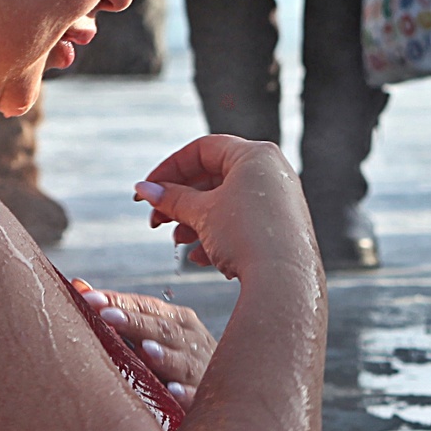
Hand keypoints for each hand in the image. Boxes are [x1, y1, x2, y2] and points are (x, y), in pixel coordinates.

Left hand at [71, 280, 215, 403]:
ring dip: (164, 355)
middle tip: (108, 316)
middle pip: (161, 328)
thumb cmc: (178, 356)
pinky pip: (196, 395)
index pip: (144, 306)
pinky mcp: (205, 397)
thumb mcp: (152, 331)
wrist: (228, 386)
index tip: (89, 298)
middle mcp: (189, 339)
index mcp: (176, 319)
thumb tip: (78, 286)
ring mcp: (199, 367)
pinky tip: (174, 391)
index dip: (118, 301)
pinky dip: (186, 393)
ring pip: (181, 360)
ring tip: (145, 350)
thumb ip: (118, 310)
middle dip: (135, 322)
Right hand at [133, 135, 318, 282]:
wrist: (284, 281)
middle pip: (213, 177)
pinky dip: (218, 237)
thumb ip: (171, 198)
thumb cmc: (249, 238)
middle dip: (180, 201)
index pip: (202, 149)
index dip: (169, 169)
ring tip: (178, 241)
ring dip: (196, 222)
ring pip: (226, 203)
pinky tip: (202, 258)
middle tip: (157, 219)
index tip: (147, 190)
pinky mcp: (282, 228)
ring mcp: (279, 200)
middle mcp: (271, 172)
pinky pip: (243, 223)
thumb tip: (145, 190)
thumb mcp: (202, 213)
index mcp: (255, 155)